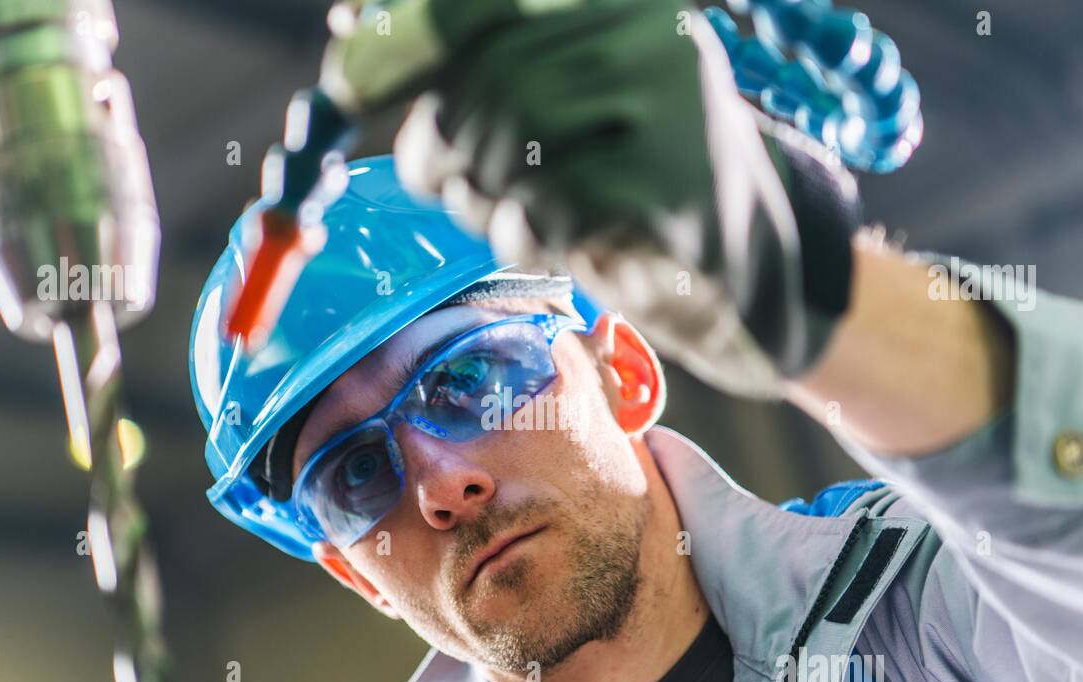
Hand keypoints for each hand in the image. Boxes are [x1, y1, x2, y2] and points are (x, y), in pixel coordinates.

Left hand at [322, 0, 849, 395]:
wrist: (742, 255)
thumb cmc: (625, 174)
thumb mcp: (550, 103)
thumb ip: (468, 67)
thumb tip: (352, 28)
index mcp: (610, 1)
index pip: (481, 3)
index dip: (402, 38)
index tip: (341, 78)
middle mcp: (645, 31)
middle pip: (487, 75)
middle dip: (441, 140)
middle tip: (441, 178)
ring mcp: (668, 103)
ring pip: (512, 138)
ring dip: (484, 194)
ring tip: (515, 211)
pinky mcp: (674, 181)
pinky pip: (551, 203)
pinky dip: (526, 233)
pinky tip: (553, 238)